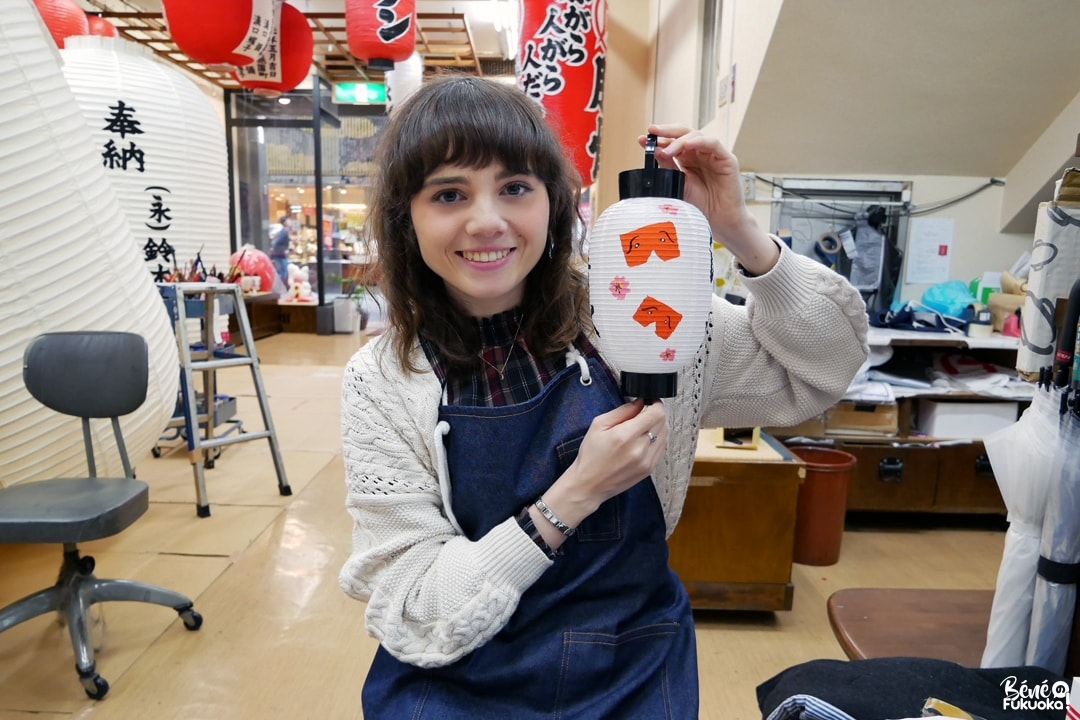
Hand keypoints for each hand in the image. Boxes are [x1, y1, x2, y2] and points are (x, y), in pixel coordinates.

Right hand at [537, 399, 667, 531]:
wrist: (589, 484)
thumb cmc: (591, 456)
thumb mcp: (599, 425)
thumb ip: (622, 411)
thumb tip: (639, 402)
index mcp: (625, 436)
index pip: (656, 414)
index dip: (655, 404)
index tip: (650, 401)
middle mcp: (639, 449)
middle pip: (663, 423)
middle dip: (655, 414)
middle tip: (643, 414)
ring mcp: (647, 461)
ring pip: (665, 436)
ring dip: (657, 427)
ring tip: (641, 428)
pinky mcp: (649, 469)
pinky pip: (662, 448)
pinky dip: (656, 441)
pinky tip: (643, 441)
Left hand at [641, 125, 778, 274]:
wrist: (720, 223)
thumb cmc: (702, 206)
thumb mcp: (678, 185)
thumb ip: (668, 168)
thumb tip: (654, 152)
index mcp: (687, 159)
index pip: (672, 142)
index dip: (658, 139)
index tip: (642, 140)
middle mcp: (700, 154)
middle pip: (683, 134)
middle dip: (666, 131)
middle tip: (652, 132)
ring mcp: (713, 155)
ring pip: (696, 136)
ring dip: (679, 141)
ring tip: (667, 150)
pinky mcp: (726, 159)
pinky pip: (713, 144)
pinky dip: (699, 142)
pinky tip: (686, 146)